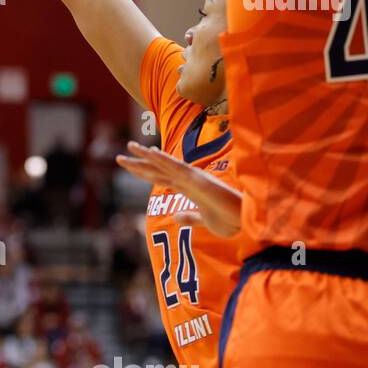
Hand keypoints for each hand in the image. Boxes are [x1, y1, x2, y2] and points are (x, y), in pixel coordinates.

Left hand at [116, 142, 243, 236]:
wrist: (248, 220)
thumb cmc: (231, 219)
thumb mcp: (205, 221)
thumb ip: (191, 218)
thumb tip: (176, 216)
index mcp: (188, 189)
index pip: (161, 178)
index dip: (145, 172)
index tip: (131, 166)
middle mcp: (188, 180)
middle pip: (158, 170)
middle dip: (138, 163)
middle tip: (119, 156)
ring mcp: (193, 178)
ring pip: (164, 164)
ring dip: (145, 155)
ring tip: (129, 146)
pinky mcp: (198, 181)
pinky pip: (177, 167)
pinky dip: (163, 159)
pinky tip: (150, 152)